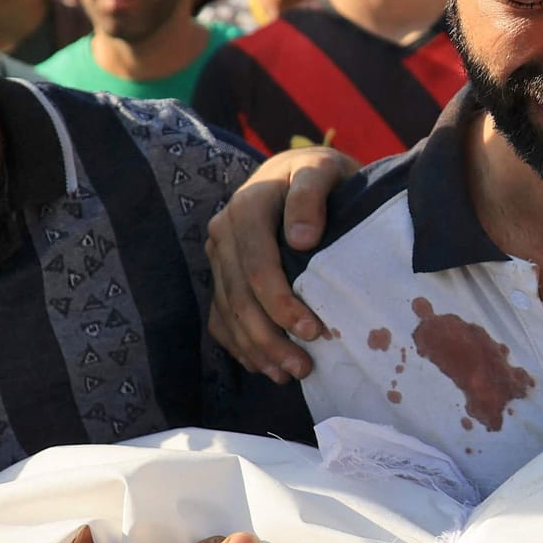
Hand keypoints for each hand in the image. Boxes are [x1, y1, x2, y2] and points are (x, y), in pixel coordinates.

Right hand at [208, 146, 358, 380]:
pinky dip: (240, 347)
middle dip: (270, 338)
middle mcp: (223, 233)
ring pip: (229, 314)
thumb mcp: (323, 169)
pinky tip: (266, 367)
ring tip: (291, 374)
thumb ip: (311, 194)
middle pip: (240, 297)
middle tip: (304, 368)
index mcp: (247, 207)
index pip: (258, 265)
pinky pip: (221, 319)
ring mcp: (219, 257)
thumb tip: (301, 239)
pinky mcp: (221, 275)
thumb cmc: (321, 174)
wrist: (300, 172)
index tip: (313, 331)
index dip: (281, 303)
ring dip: (257, 350)